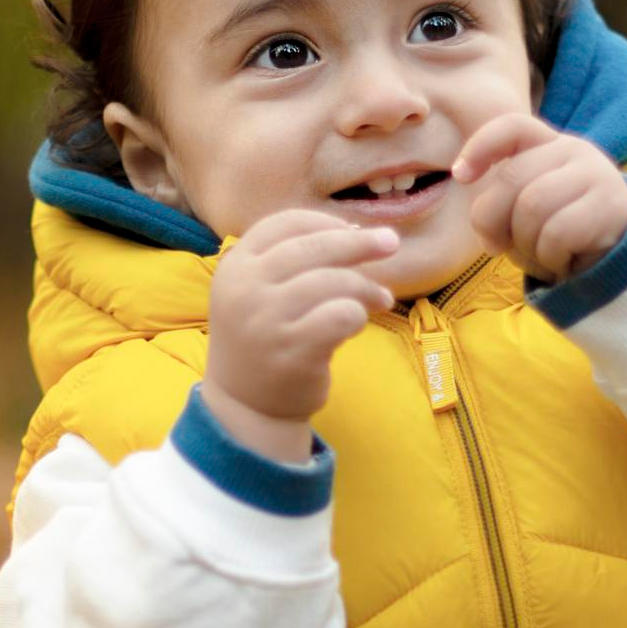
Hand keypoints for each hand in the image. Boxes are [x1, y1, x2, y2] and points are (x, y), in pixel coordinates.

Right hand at [203, 210, 398, 460]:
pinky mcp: (292, 352)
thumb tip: (359, 234)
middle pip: (313, 246)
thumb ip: (295, 261)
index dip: (324, 222)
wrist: (246, 405)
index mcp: (235, 266)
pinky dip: (359, 313)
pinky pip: (341, 315)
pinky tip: (359, 323)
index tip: (352, 230)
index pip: (284, 223)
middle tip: (391, 243)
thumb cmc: (266, 339)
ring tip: (381, 299)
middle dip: (359, 242)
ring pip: (333, 281)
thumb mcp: (260, 291)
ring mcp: (266, 321)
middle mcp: (245, 289)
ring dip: (366, 287)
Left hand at [452, 115, 626, 281]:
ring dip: (525, 243)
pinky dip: (549, 258)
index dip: (481, 146)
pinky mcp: (610, 205)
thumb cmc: (564, 235)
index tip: (461, 175)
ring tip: (540, 255)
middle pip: (512, 178)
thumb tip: (486, 228)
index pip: (512, 128)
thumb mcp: (528, 212)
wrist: (622, 260)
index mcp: (549, 145)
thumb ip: (503, 204)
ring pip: (532, 206)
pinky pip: (556, 234)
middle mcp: (574, 150)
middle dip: (492, 220)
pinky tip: (562, 262)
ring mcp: (595, 174)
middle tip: (497, 248)